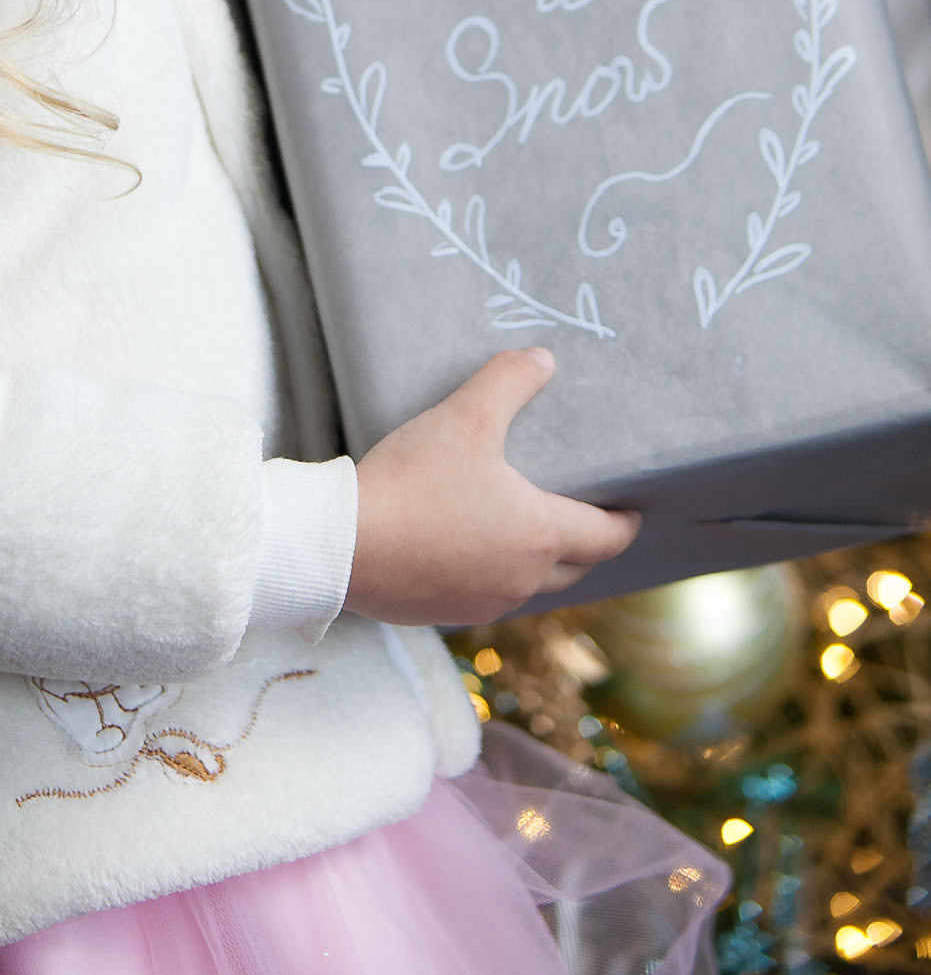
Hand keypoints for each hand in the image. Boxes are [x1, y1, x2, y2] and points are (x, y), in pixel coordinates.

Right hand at [345, 348, 637, 626]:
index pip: (606, 538)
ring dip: (536, 562)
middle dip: (584, 544)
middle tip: (582, 515)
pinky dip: (491, 574)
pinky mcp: (444, 615)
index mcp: (539, 536)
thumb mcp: (464, 417)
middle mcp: (521, 580)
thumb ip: (507, 382)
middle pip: (574, 569)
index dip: (624, 523)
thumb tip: (543, 359)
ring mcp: (483, 603)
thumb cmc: (412, 481)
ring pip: (529, 585)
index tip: (632, 511)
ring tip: (523, 529)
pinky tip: (466, 548)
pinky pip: (485, 595)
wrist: (342, 544)